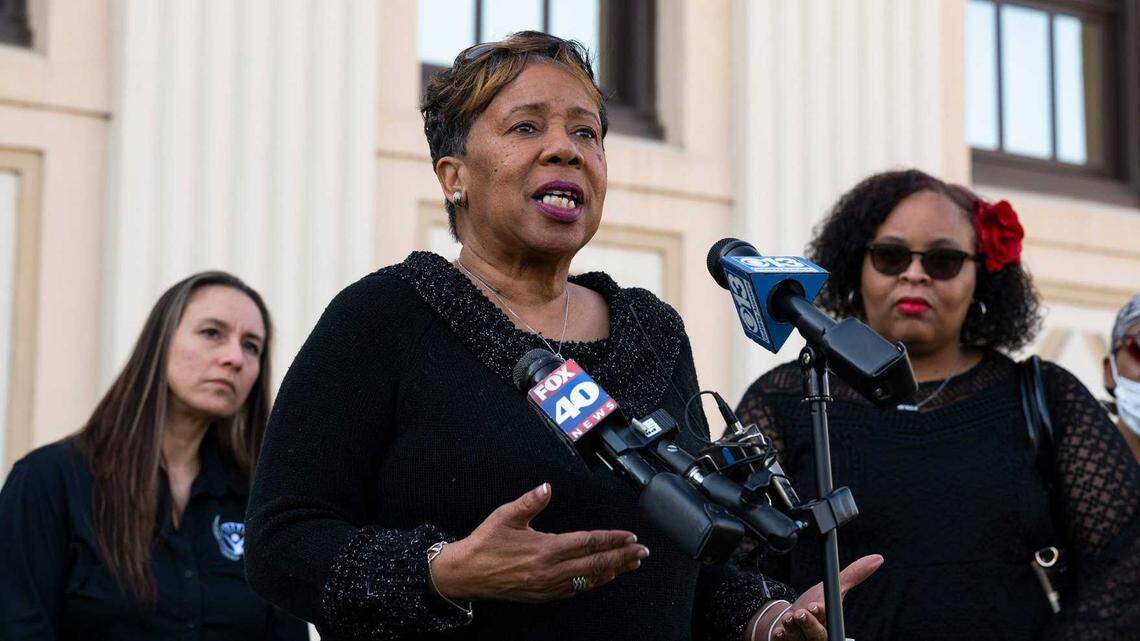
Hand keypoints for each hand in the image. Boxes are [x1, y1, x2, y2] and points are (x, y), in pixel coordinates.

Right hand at [430, 483, 648, 602]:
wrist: (466, 574)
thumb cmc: (485, 543)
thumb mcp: (505, 515)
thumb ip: (530, 501)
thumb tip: (547, 486)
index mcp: (544, 549)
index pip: (587, 543)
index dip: (611, 540)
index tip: (629, 536)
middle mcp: (550, 570)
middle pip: (595, 564)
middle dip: (622, 557)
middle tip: (642, 552)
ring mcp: (548, 586)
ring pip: (588, 579)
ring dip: (612, 571)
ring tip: (631, 564)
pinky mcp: (543, 595)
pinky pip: (575, 590)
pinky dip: (593, 583)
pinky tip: (603, 577)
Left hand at [749, 554, 882, 640]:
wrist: (790, 619)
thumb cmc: (814, 606)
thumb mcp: (832, 589)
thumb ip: (853, 575)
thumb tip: (878, 558)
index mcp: (831, 624)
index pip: (832, 623)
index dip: (824, 616)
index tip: (817, 606)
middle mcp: (818, 636)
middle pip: (817, 636)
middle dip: (810, 624)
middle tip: (801, 613)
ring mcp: (801, 640)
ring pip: (798, 638)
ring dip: (792, 627)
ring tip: (789, 617)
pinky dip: (781, 636)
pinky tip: (779, 630)